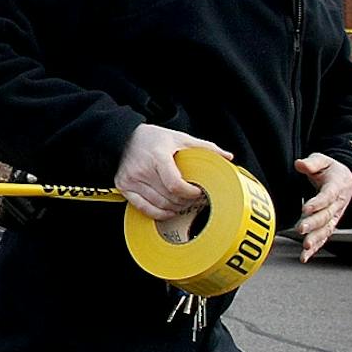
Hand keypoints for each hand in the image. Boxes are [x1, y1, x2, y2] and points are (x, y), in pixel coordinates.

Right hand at [115, 124, 232, 221]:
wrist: (123, 137)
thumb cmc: (152, 138)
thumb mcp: (180, 138)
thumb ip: (205, 147)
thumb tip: (228, 157)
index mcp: (157, 156)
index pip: (175, 185)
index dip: (190, 193)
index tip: (199, 192)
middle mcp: (142, 169)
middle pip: (170, 197)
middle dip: (187, 201)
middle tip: (196, 198)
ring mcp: (131, 180)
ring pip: (160, 205)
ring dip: (176, 208)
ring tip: (185, 203)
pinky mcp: (124, 187)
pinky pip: (144, 209)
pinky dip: (159, 214)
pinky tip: (169, 211)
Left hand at [293, 153, 351, 261]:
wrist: (347, 180)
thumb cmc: (331, 170)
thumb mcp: (323, 160)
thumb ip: (312, 163)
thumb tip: (299, 164)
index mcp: (336, 187)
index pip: (327, 196)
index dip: (317, 202)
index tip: (305, 208)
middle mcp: (337, 204)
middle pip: (326, 216)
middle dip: (314, 223)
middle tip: (301, 228)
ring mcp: (335, 216)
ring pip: (326, 230)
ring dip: (315, 239)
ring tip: (305, 247)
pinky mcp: (330, 225)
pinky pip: (323, 238)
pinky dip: (315, 248)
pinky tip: (304, 257)